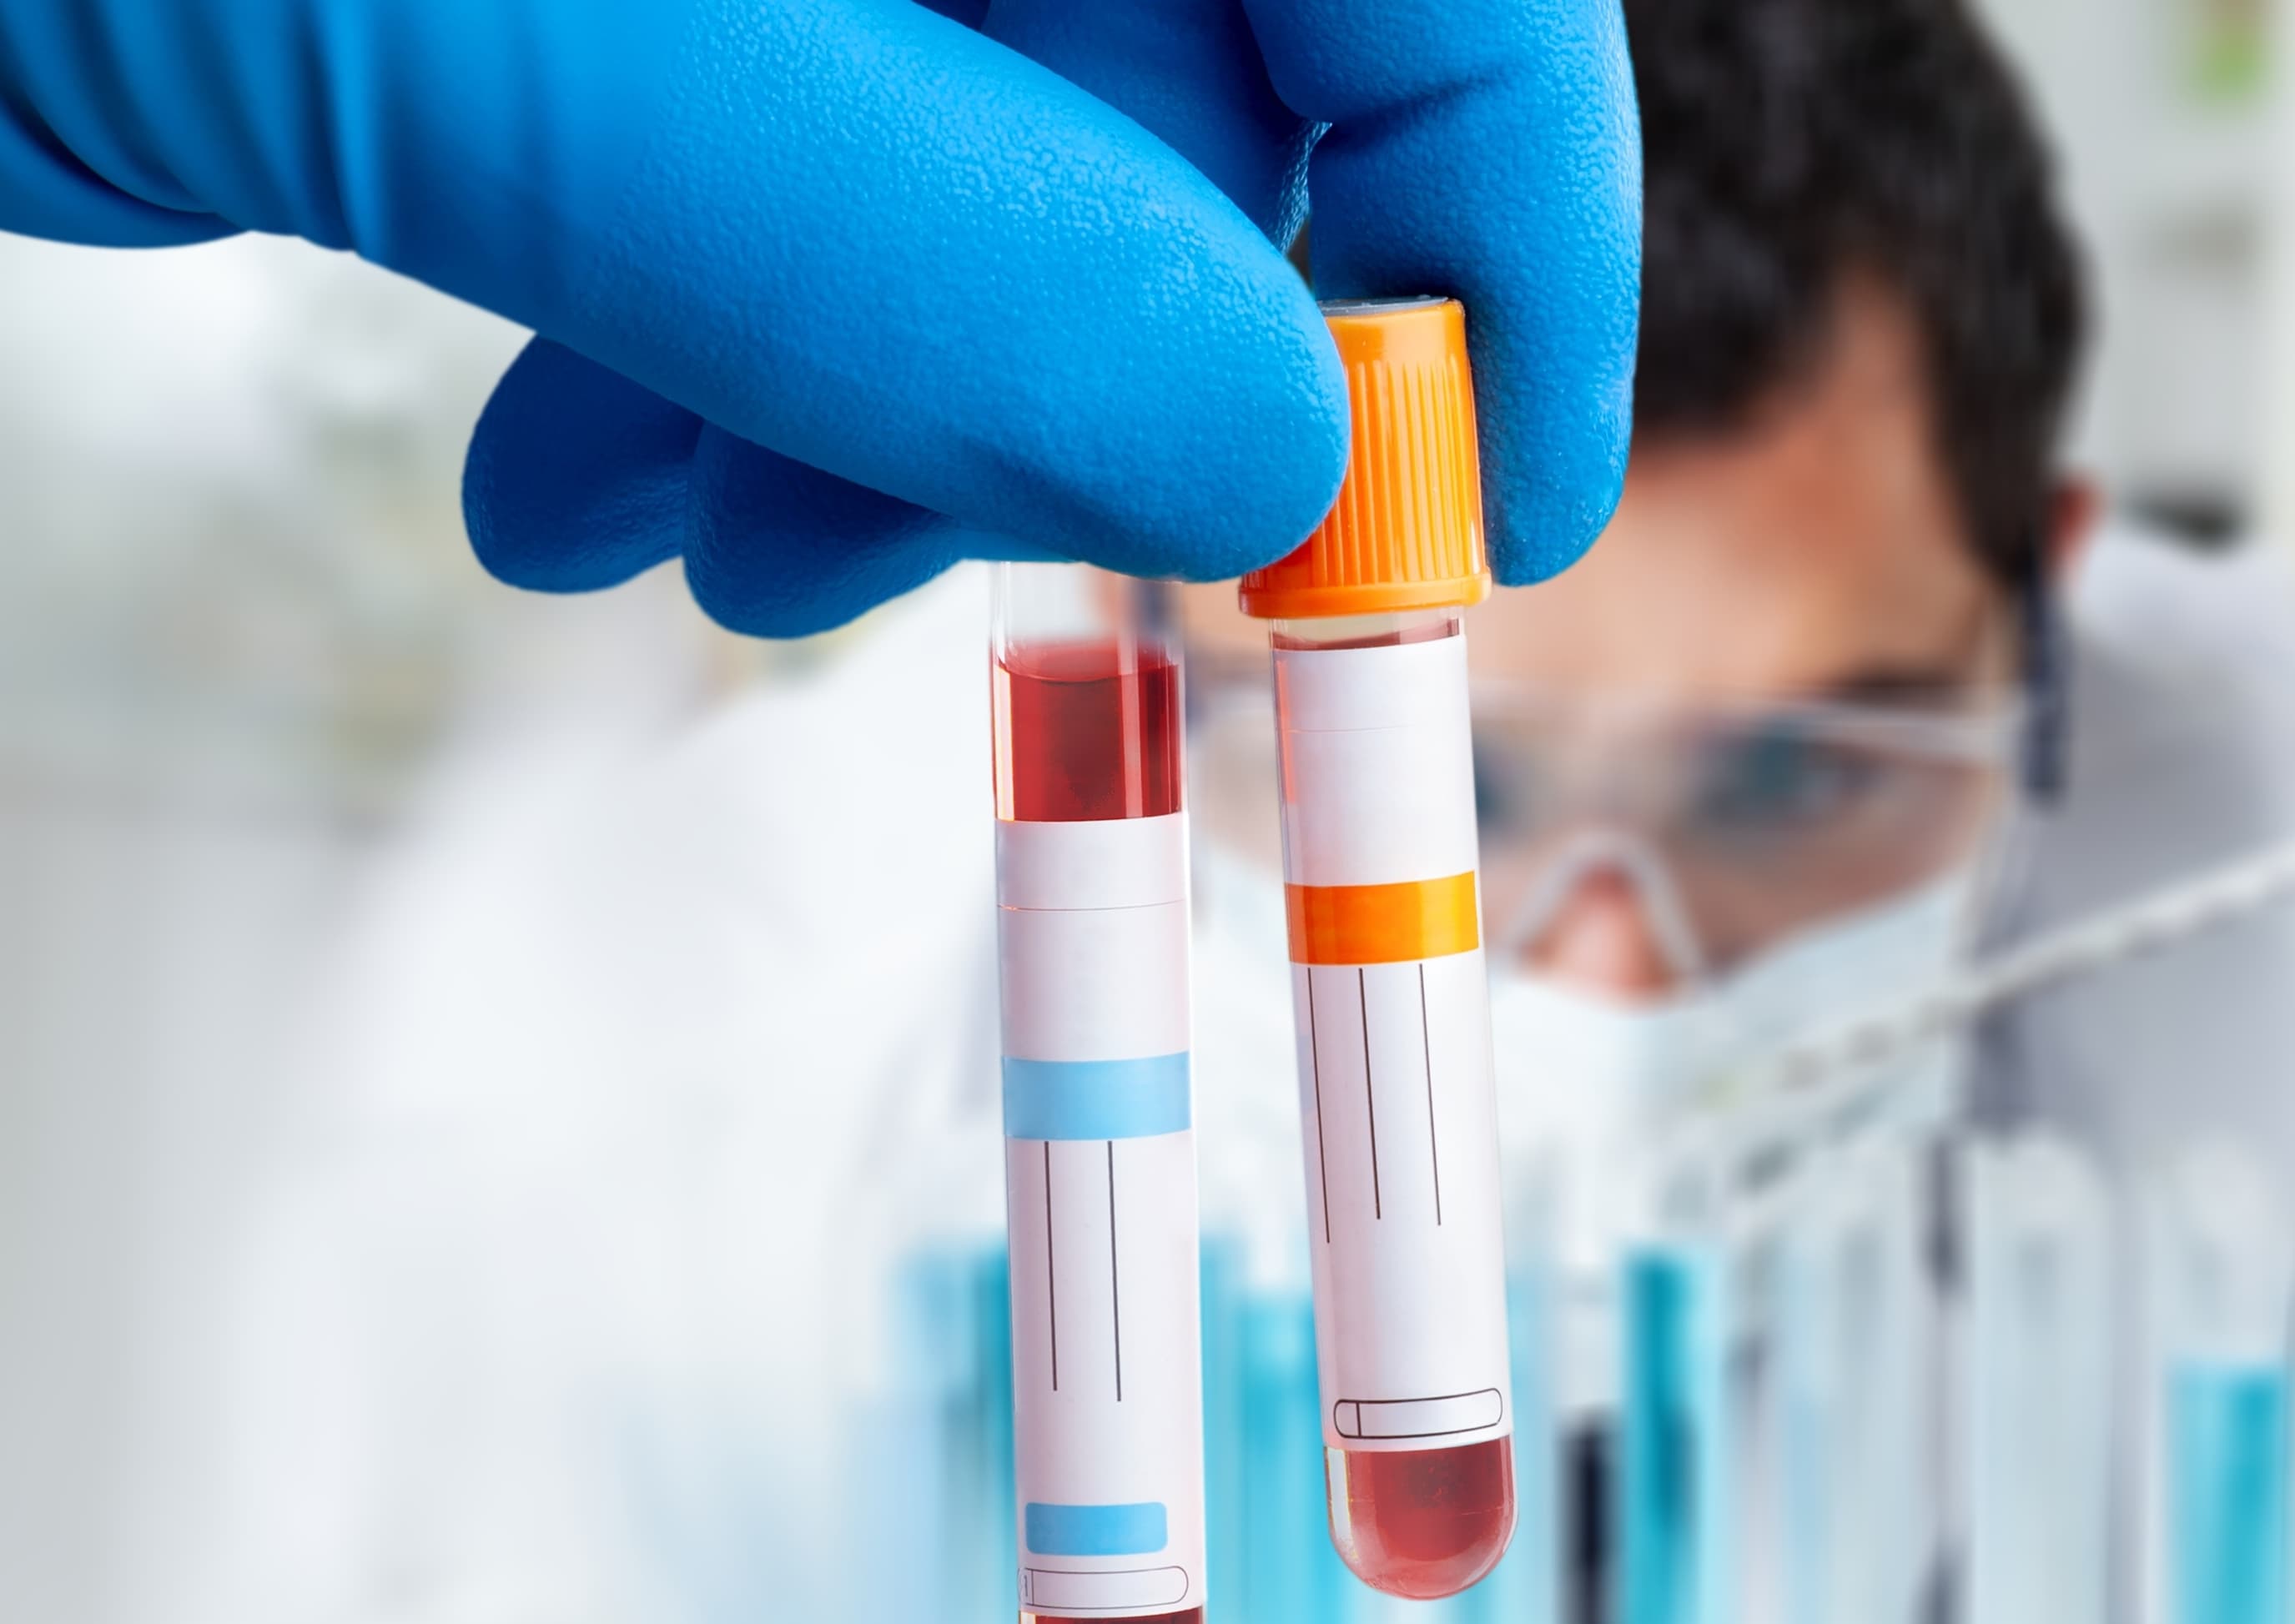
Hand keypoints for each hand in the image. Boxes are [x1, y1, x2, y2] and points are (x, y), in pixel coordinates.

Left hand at [0, 0, 1639, 635]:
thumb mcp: (480, 25)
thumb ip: (916, 227)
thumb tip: (1279, 437)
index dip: (1496, 213)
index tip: (1477, 513)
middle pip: (1189, 74)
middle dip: (1108, 369)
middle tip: (1001, 580)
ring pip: (985, 158)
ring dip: (876, 406)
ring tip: (661, 531)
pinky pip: (795, 169)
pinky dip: (725, 352)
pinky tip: (578, 453)